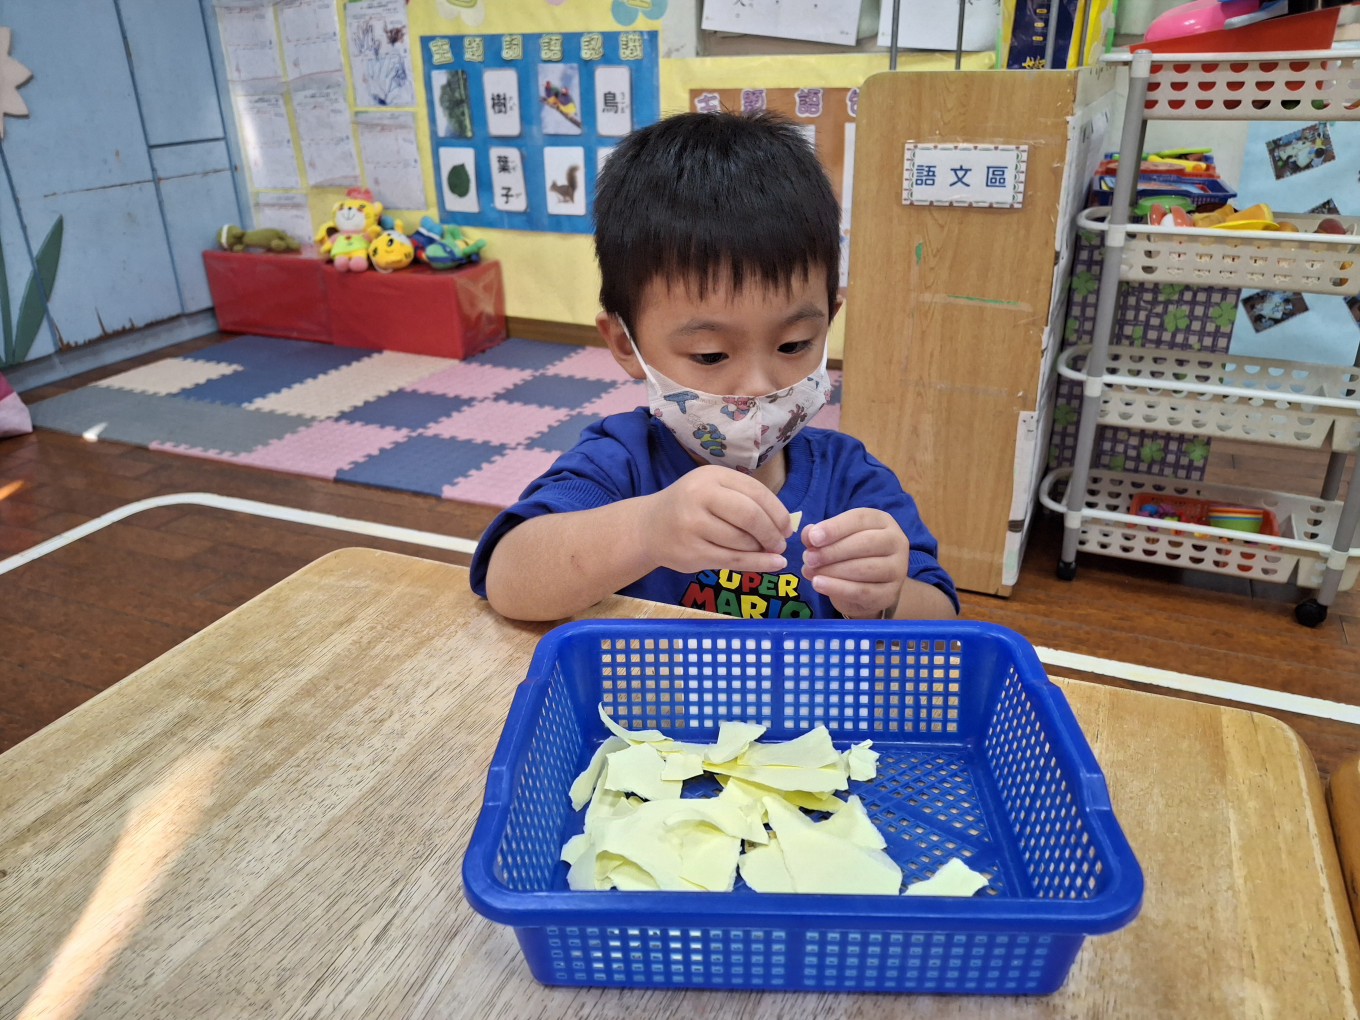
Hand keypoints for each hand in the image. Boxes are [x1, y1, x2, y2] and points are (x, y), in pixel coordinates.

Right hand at [645, 465, 791, 574]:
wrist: (649, 526)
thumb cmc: (691, 507)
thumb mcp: (714, 490)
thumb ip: (746, 500)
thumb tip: (785, 525)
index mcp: (711, 476)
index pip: (755, 492)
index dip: (777, 511)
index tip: (787, 527)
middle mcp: (700, 497)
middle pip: (750, 516)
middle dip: (772, 532)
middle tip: (780, 543)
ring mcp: (693, 525)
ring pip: (742, 541)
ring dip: (761, 549)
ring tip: (766, 551)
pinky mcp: (691, 552)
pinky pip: (733, 560)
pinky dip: (758, 564)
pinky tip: (773, 565)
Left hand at [801, 509, 908, 618]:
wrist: (868, 589)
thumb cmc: (851, 556)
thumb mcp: (835, 540)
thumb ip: (820, 535)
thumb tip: (808, 534)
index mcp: (882, 521)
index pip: (860, 519)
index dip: (835, 527)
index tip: (813, 538)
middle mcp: (896, 542)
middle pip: (865, 543)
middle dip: (833, 551)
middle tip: (809, 558)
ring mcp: (897, 569)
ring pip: (864, 568)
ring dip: (833, 570)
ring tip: (810, 572)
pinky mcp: (890, 594)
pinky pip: (862, 591)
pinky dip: (837, 588)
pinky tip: (819, 584)